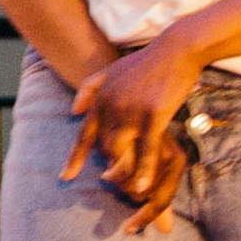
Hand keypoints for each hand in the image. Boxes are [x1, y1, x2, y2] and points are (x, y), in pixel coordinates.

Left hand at [64, 35, 199, 237]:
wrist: (176, 49)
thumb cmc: (147, 62)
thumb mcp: (112, 70)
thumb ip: (90, 89)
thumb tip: (73, 111)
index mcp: (102, 99)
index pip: (84, 134)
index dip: (74, 158)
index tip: (65, 177)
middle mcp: (112, 107)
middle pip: (104, 148)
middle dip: (110, 168)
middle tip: (117, 184)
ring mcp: (132, 112)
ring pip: (121, 152)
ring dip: (124, 174)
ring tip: (130, 192)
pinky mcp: (154, 116)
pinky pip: (146, 150)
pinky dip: (144, 171)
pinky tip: (144, 188)